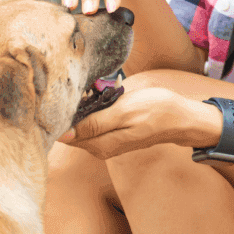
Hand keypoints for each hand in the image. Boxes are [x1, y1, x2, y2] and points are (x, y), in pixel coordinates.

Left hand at [58, 84, 217, 159]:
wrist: (180, 117)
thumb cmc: (155, 111)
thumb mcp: (124, 112)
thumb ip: (94, 124)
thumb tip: (64, 134)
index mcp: (99, 145)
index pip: (64, 135)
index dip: (56, 116)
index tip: (53, 96)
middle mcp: (99, 147)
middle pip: (70, 130)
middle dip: (66, 110)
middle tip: (66, 86)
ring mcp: (105, 141)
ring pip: (80, 125)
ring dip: (78, 107)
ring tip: (81, 87)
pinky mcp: (110, 133)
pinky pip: (91, 121)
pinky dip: (89, 108)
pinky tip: (93, 94)